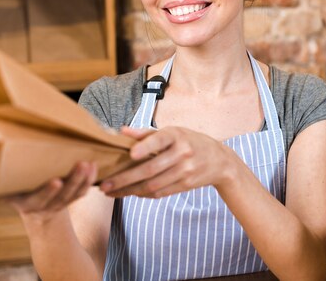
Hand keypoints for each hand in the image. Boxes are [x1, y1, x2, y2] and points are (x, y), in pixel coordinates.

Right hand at [8, 162, 97, 217]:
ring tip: (90, 163)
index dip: (47, 192)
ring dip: (85, 179)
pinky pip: (84, 192)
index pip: (39, 199)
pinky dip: (90, 181)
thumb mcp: (8, 193)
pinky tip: (95, 167)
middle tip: (81, 164)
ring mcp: (62, 204)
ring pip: (76, 194)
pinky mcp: (73, 199)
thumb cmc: (21, 196)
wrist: (39, 217)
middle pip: (63, 196)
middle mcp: (47, 206)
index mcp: (29, 204)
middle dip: (73, 180)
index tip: (55, 181)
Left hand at [99, 126, 232, 197]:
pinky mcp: (186, 184)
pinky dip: (143, 194)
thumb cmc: (191, 142)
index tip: (131, 154)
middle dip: (125, 179)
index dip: (146, 147)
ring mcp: (185, 171)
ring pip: (153, 185)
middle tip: (104, 185)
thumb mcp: (174, 132)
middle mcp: (182, 153)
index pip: (160, 140)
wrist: (220, 161)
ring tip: (111, 192)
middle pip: (150, 169)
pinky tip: (129, 193)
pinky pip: (160, 193)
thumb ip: (147, 133)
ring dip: (129, 190)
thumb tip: (122, 131)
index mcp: (177, 135)